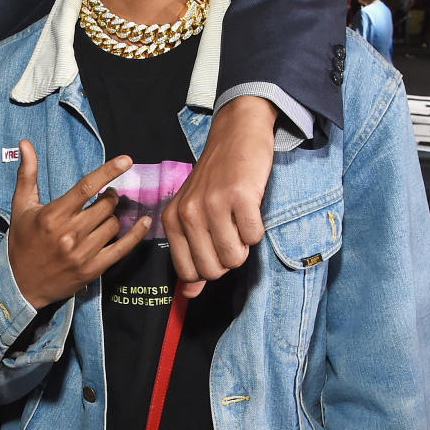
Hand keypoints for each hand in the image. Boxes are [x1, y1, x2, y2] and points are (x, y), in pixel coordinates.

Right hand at [8, 140, 151, 309]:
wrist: (20, 284)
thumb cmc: (21, 241)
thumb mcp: (21, 206)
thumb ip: (27, 174)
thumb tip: (25, 143)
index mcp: (53, 215)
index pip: (86, 187)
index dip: (108, 171)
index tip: (126, 160)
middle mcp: (69, 233)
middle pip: (106, 206)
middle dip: (110, 197)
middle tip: (106, 197)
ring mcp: (82, 253)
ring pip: (113, 224)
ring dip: (113, 217)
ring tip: (103, 217)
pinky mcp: (92, 269)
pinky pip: (122, 248)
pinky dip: (136, 234)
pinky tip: (144, 222)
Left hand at [162, 97, 276, 296]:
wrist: (235, 134)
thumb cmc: (215, 179)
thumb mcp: (194, 214)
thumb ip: (191, 255)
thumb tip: (190, 295)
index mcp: (173, 220)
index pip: (190, 272)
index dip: (210, 267)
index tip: (215, 245)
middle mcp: (189, 213)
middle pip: (214, 270)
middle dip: (229, 258)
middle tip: (230, 231)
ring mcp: (213, 204)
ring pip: (235, 257)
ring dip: (244, 244)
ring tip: (239, 218)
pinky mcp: (240, 196)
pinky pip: (254, 236)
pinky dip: (257, 228)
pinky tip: (249, 207)